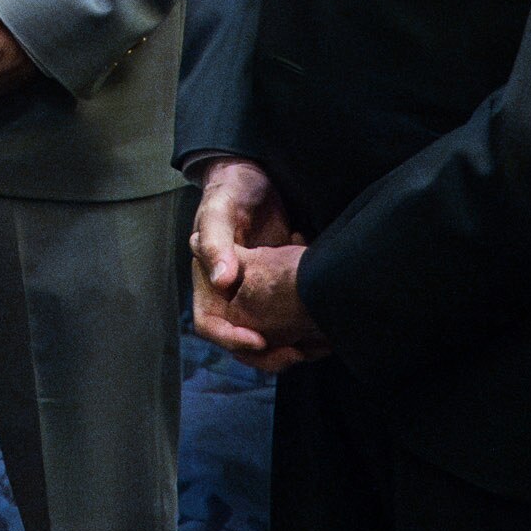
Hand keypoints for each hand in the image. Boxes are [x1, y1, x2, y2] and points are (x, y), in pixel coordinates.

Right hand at [189, 158, 324, 370]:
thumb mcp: (220, 208)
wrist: (258, 175)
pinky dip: (303, 324)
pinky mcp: (278, 288)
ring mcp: (254, 292)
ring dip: (286, 345)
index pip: (210, 324)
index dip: (231, 339)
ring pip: (265, 334)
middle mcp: (228, 293)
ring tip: (312, 346)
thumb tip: (222, 281)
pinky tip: (323, 318)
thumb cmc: (233, 188)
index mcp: (207, 280)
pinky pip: (287, 317)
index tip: (260, 342)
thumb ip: (216, 242)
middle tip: (295, 355)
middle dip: (265, 354)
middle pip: (239, 339)